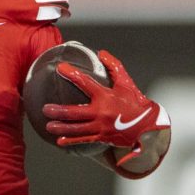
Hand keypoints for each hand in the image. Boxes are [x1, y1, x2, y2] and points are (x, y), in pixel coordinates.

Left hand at [44, 49, 169, 164]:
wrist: (148, 126)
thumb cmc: (135, 102)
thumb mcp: (126, 83)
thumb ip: (114, 67)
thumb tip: (102, 53)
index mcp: (106, 96)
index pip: (85, 83)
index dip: (72, 74)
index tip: (60, 68)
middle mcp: (102, 112)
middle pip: (75, 112)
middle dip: (58, 111)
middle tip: (45, 109)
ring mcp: (101, 126)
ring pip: (76, 128)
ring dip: (61, 127)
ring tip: (48, 125)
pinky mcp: (102, 137)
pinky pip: (83, 140)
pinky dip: (71, 141)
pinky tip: (59, 141)